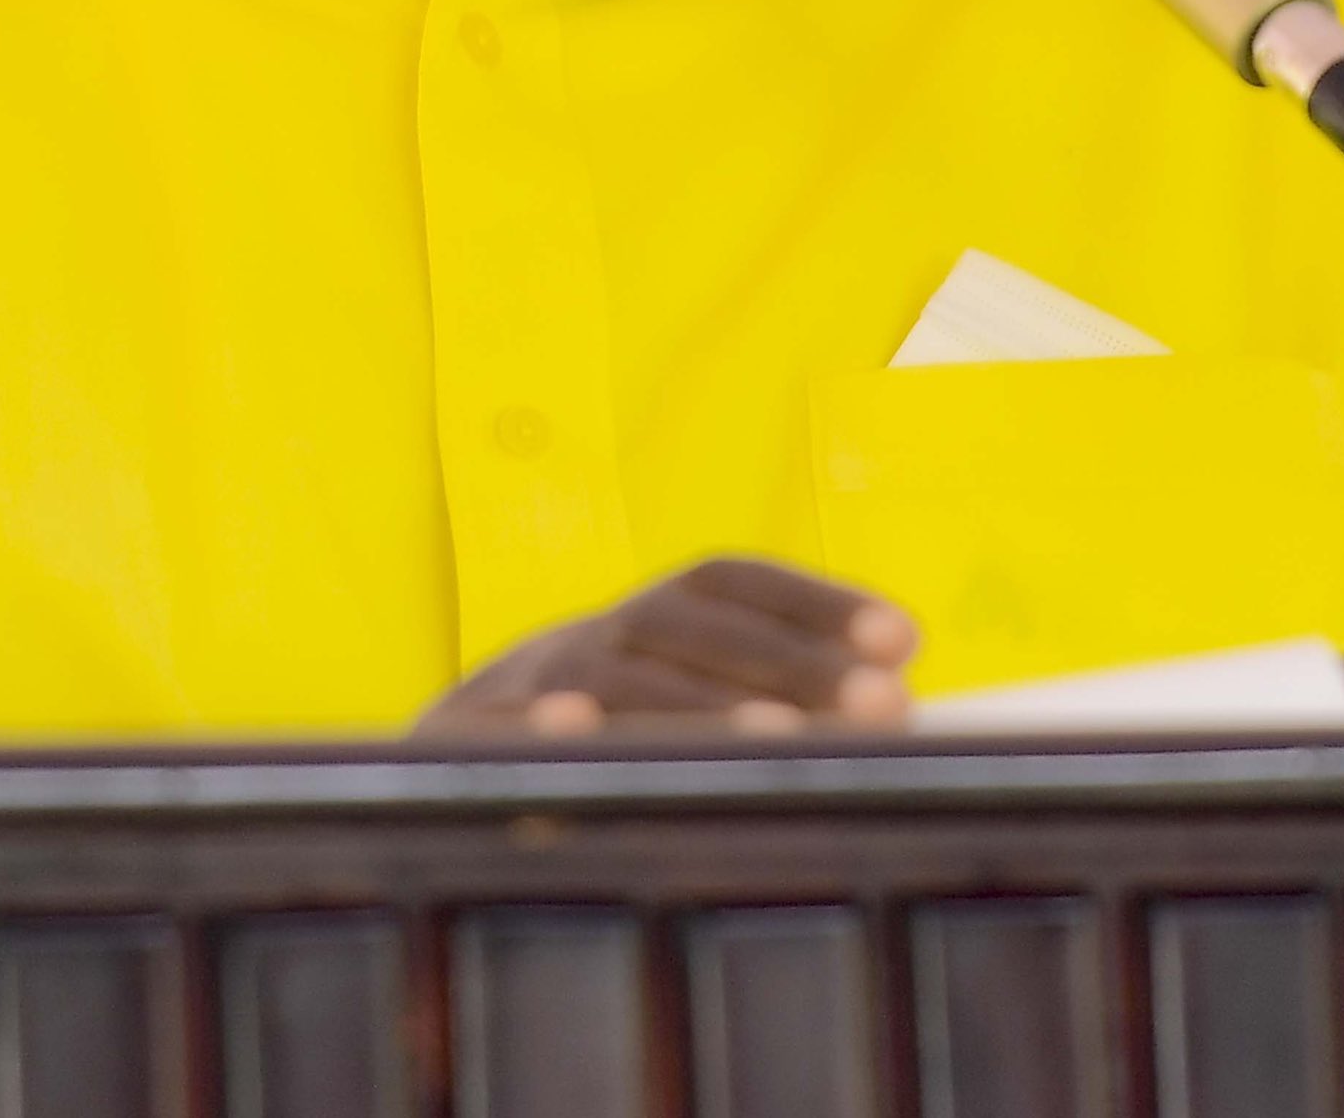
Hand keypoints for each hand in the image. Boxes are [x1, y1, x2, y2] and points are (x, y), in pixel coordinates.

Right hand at [416, 558, 917, 736]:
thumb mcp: (671, 705)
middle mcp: (590, 638)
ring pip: (610, 681)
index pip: (729, 582)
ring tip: (780, 735)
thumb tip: (904, 710)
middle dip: (792, 662)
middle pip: (687, 628)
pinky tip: (580, 732)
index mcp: (646, 621)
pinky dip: (532, 727)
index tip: (905, 638)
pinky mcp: (457, 738)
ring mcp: (521, 684)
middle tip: (886, 704)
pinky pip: (496, 730)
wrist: (438, 760)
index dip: (816, 601)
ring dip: (696, 704)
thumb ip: (776, 704)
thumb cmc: (595, 744)